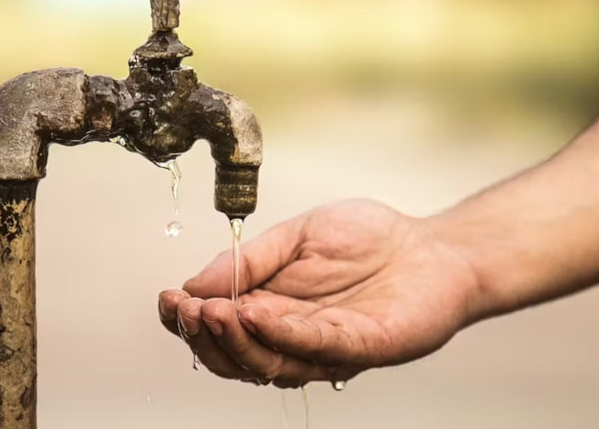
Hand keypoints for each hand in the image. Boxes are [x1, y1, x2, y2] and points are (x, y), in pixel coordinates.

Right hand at [158, 199, 479, 387]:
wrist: (432, 245)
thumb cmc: (367, 239)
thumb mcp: (297, 236)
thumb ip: (250, 260)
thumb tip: (193, 282)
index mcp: (270, 310)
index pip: (218, 328)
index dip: (187, 319)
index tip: (166, 298)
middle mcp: (292, 338)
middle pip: (236, 357)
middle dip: (203, 335)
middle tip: (186, 309)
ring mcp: (326, 348)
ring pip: (268, 363)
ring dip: (234, 340)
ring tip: (212, 311)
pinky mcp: (362, 347)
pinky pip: (317, 347)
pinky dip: (283, 334)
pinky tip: (257, 313)